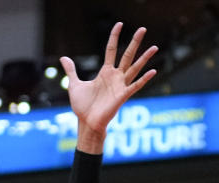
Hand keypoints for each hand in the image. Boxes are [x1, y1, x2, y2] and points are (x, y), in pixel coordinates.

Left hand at [62, 22, 157, 147]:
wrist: (86, 123)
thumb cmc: (82, 107)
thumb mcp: (74, 84)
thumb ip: (71, 70)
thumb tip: (63, 58)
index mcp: (105, 73)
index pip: (112, 50)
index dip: (115, 36)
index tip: (120, 24)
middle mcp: (115, 77)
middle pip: (127, 55)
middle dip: (135, 42)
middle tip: (143, 28)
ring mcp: (120, 86)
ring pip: (135, 68)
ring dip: (145, 58)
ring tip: (155, 47)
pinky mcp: (122, 96)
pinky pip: (135, 86)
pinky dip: (144, 79)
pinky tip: (154, 71)